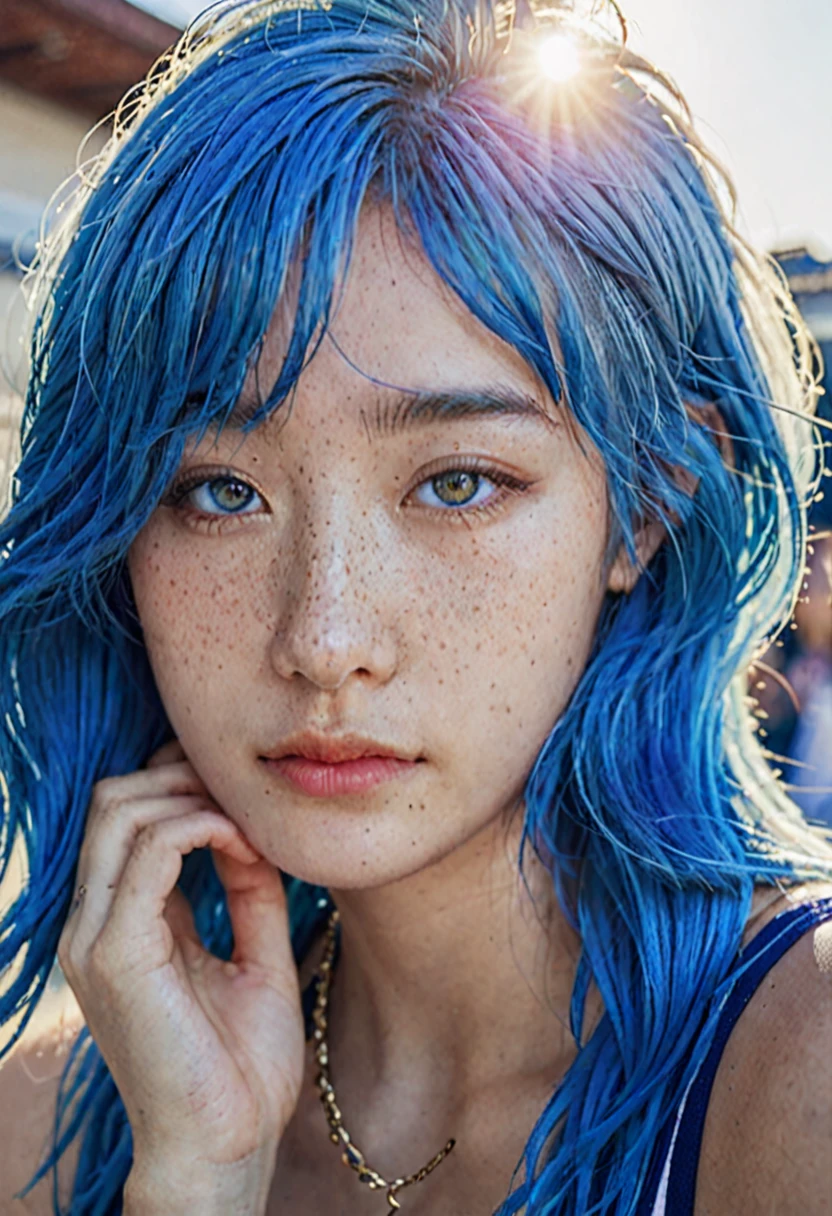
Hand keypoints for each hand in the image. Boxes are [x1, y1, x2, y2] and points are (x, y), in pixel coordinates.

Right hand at [57, 740, 304, 1210]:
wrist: (226, 1150)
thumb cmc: (241, 1068)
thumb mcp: (254, 956)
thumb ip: (248, 891)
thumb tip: (251, 830)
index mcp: (120, 926)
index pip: (126, 817)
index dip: (182, 787)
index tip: (246, 799)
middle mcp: (94, 924)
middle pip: (114, 798)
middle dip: (182, 776)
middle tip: (244, 796)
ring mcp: (96, 936)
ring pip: (121, 809)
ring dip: (192, 796)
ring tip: (246, 821)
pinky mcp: (115, 952)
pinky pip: (150, 850)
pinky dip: (201, 826)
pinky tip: (243, 844)